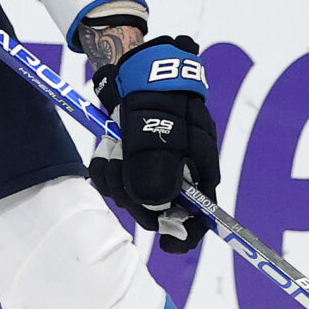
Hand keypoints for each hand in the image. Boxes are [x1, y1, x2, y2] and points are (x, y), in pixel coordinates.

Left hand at [87, 35, 218, 251]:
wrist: (132, 64)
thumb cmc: (153, 95)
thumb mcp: (154, 131)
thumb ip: (156, 169)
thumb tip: (156, 206)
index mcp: (199, 167)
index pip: (201, 213)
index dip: (187, 232)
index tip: (169, 244)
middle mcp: (179, 170)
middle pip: (159, 208)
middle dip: (134, 195)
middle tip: (119, 166)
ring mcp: (154, 164)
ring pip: (132, 194)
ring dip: (116, 177)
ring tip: (112, 148)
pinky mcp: (131, 158)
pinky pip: (115, 178)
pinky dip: (106, 166)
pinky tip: (106, 147)